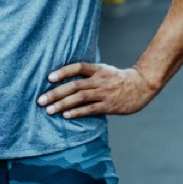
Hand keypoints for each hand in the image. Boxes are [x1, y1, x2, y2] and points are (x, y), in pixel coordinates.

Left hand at [37, 63, 157, 118]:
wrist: (141, 86)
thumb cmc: (119, 79)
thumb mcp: (105, 70)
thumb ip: (89, 74)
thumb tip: (67, 78)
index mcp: (98, 69)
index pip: (78, 67)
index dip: (63, 71)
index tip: (49, 78)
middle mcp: (100, 80)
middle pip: (75, 85)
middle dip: (56, 93)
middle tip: (41, 100)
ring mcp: (105, 93)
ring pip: (80, 98)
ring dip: (62, 104)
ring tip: (49, 110)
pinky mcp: (109, 106)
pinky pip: (90, 109)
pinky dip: (77, 112)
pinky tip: (66, 115)